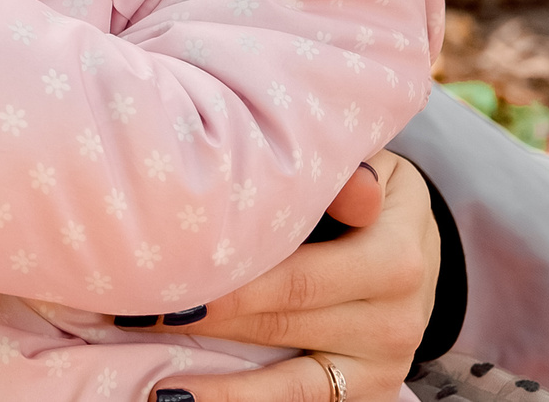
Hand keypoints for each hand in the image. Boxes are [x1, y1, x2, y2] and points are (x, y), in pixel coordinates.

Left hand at [140, 151, 436, 401]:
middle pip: (278, 317)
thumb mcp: (367, 169)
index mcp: (394, 257)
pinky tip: (184, 397)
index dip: (227, 272)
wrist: (417, 251)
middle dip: (201, 310)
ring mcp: (382, 363)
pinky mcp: (370, 391)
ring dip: (214, 372)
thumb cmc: (366, 196)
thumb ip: (344, 175)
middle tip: (132, 305)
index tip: (163, 268)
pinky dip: (243, 400)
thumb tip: (352, 183)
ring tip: (153, 367)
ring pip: (286, 375)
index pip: (296, 271)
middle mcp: (394, 318)